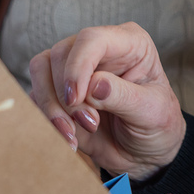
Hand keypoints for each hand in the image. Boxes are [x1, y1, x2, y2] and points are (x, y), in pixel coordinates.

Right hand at [29, 22, 184, 180]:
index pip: (92, 39)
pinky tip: (69, 139)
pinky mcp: (59, 92)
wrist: (145, 154)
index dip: (77, 67)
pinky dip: (46, 119)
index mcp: (129, 43)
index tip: (77, 99)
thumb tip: (94, 86)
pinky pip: (37, 95)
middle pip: (60, 53)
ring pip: (41, 69)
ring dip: (51, 106)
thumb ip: (124, 97)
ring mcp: (76, 69)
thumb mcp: (152, 112)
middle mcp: (99, 50)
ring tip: (74, 134)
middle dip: (66, 94)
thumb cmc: (157, 125)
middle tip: (90, 123)